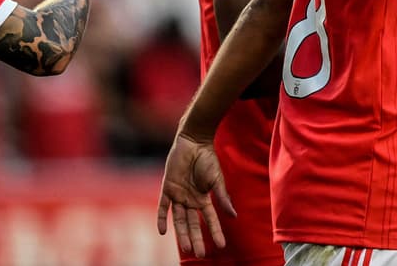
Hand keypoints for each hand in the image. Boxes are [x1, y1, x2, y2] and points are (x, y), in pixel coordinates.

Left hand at [156, 133, 234, 255]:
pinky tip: (162, 231)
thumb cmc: (207, 159)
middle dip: (196, 239)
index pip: (210, 220)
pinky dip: (162, 218)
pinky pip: (163, 207)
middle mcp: (190, 200)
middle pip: (192, 224)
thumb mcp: (217, 180)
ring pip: (179, 219)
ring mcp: (178, 195)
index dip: (215, 232)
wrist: (194, 142)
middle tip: (200, 254)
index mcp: (203, 199)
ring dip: (182, 234)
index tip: (221, 245)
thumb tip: (234, 216)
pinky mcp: (168, 188)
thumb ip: (223, 198)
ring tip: (187, 248)